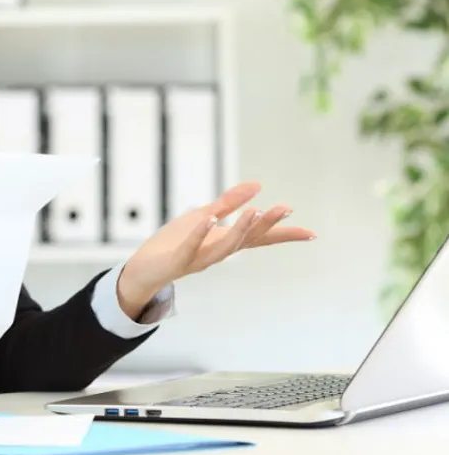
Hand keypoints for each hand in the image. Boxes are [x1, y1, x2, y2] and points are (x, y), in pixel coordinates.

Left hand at [116, 181, 315, 316]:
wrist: (143, 269)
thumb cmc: (174, 243)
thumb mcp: (203, 216)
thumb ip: (228, 202)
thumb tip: (257, 185)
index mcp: (224, 241)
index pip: (259, 238)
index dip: (283, 234)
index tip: (311, 233)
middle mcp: (217, 252)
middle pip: (247, 239)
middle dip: (266, 224)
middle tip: (285, 207)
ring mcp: (199, 258)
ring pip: (225, 246)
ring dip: (240, 229)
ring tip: (254, 211)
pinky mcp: (178, 260)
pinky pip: (191, 247)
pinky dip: (200, 234)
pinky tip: (209, 220)